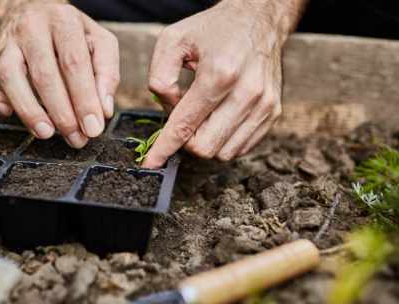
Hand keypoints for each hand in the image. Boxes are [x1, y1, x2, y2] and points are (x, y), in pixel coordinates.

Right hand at [0, 2, 119, 147]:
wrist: (35, 7)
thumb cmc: (72, 33)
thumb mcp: (100, 42)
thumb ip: (107, 73)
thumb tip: (103, 110)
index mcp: (63, 21)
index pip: (74, 63)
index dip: (84, 98)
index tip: (93, 127)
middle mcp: (32, 28)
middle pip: (43, 73)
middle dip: (61, 112)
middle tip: (75, 138)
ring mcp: (7, 42)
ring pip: (9, 76)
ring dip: (28, 109)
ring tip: (46, 133)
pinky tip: (6, 113)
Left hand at [143, 0, 305, 167]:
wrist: (259, 19)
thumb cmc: (214, 30)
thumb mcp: (173, 40)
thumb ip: (159, 77)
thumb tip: (167, 110)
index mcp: (219, 73)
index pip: (185, 125)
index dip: (164, 148)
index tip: (151, 163)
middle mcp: (246, 92)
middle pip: (204, 146)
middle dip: (186, 140)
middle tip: (183, 118)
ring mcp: (264, 105)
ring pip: (223, 152)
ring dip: (205, 141)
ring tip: (203, 114)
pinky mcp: (274, 112)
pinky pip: (241, 147)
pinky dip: (224, 140)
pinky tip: (218, 118)